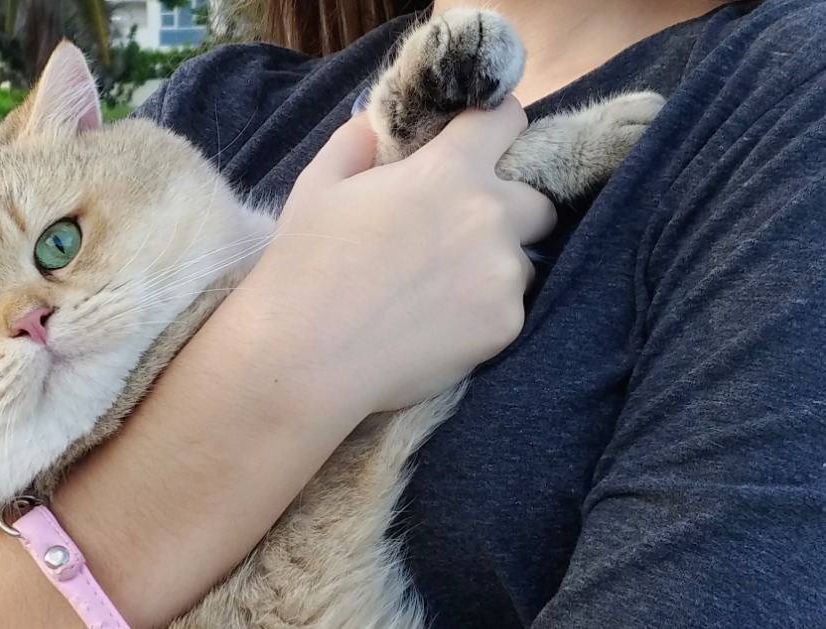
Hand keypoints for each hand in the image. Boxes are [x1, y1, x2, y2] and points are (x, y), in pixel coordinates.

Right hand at [225, 97, 554, 414]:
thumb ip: (356, 141)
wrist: (305, 358)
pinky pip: (506, 309)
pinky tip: (434, 327)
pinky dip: (479, 315)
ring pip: (522, 261)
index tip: (482, 143)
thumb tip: (376, 122)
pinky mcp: (504, 326)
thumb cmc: (303, 267)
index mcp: (447, 170)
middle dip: (509, 210)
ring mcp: (502, 274)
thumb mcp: (317, 186)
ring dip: (492, 268)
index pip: (505, 119)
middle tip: (459, 233)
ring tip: (437, 292)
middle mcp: (489, 215)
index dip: (496, 126)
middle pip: (537, 200)